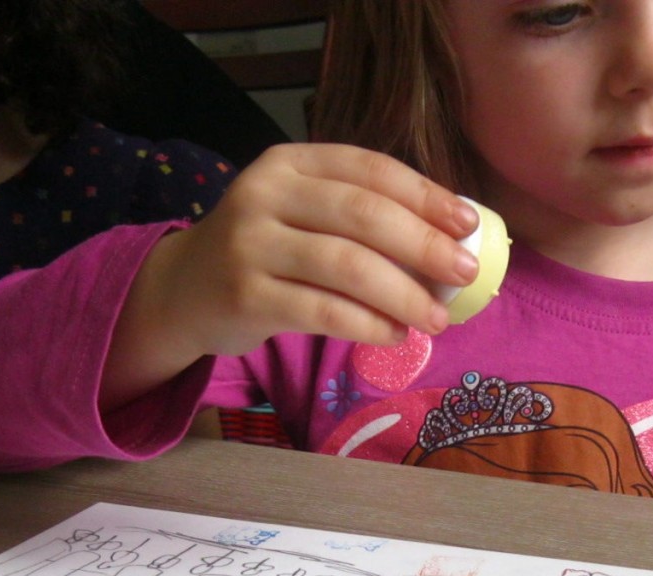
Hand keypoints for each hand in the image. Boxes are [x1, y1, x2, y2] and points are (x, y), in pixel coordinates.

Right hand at [103, 144, 479, 407]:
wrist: (185, 291)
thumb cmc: (265, 253)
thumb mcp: (302, 216)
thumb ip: (359, 220)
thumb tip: (448, 245)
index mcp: (290, 163)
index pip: (370, 169)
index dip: (426, 195)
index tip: (467, 224)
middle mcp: (266, 193)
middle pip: (364, 215)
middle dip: (425, 246)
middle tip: (464, 274)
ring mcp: (251, 243)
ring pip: (347, 266)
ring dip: (404, 295)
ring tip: (437, 318)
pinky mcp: (246, 296)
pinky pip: (323, 311)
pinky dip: (369, 325)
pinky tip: (395, 334)